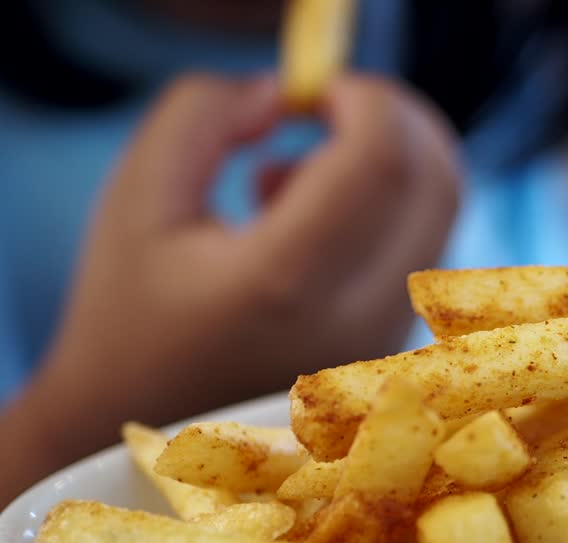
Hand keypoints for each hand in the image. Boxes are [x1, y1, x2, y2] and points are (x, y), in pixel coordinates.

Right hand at [37, 72, 460, 430]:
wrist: (138, 431)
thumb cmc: (129, 312)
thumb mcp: (136, 198)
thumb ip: (200, 115)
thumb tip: (283, 91)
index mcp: (284, 283)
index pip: (382, 161)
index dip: (365, 99)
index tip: (316, 87)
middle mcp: (355, 322)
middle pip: (438, 182)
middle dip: (394, 118)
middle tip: (324, 106)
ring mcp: (385, 344)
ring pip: (438, 214)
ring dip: (383, 163)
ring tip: (276, 185)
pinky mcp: (393, 350)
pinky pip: (421, 248)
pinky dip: (382, 207)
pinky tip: (295, 224)